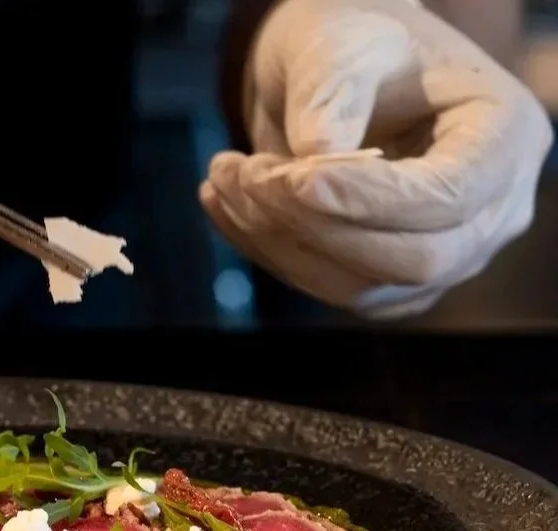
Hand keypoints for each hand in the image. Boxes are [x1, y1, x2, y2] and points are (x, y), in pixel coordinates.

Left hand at [201, 0, 553, 318]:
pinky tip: (228, 203)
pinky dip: (267, 250)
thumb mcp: (345, 42)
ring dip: (276, 239)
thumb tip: (316, 157)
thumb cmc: (359, 48)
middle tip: (241, 173)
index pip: (448, 198)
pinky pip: (325, 288)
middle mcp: (488, 214)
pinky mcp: (387, 285)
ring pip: (360, 288)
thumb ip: (334, 91)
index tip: (294, 177)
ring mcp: (441, 260)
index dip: (368, 200)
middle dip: (315, 225)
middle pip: (412, 259)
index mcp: (504, 141)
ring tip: (225, 175)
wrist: (341, 77)